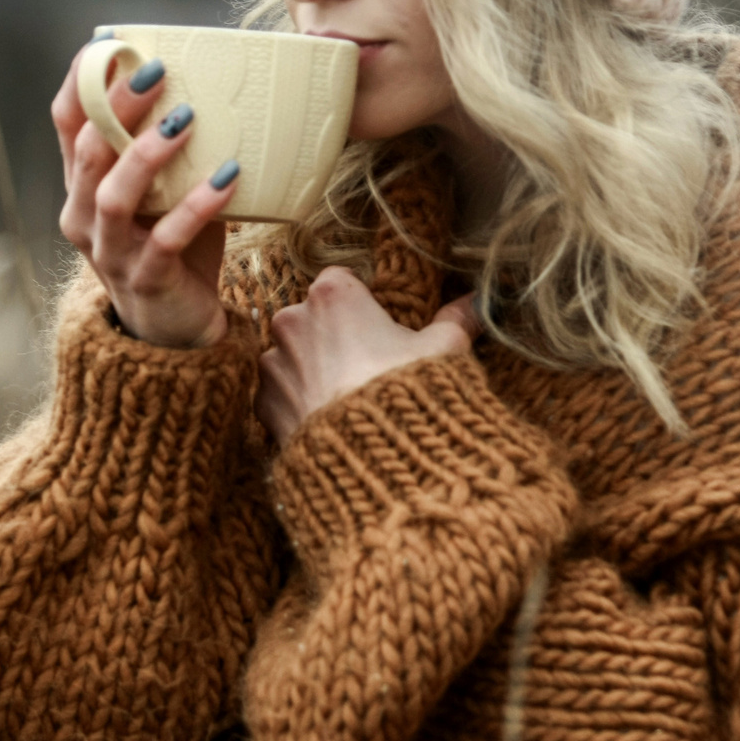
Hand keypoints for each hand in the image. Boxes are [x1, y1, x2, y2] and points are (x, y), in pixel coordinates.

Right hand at [53, 42, 240, 347]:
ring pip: (113, 196)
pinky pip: (166, 239)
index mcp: (83, 185)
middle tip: (158, 71)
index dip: (81, 80)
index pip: (66, 123)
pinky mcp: (146, 280)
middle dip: (118, 106)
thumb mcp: (163, 191)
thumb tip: (214, 80)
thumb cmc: (173, 247)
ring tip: (188, 119)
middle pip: (88, 152)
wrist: (175, 331)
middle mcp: (83, 216)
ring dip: (148, 154)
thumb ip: (169, 148)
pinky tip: (228, 178)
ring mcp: (110, 252)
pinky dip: (197, 206)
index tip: (110, 42)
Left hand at [257, 268, 479, 447]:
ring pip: (292, 357)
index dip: (361, 302)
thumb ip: (454, 321)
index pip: (340, 280)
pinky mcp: (262, 406)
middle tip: (367, 367)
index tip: (379, 325)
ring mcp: (273, 364)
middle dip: (334, 336)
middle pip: (312, 317)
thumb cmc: (407, 393)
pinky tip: (329, 423)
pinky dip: (298, 404)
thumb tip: (477, 302)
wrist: (372, 460)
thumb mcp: (444, 350)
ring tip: (347, 400)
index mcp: (332, 295)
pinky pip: (279, 395)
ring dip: (312, 370)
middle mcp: (292, 321)